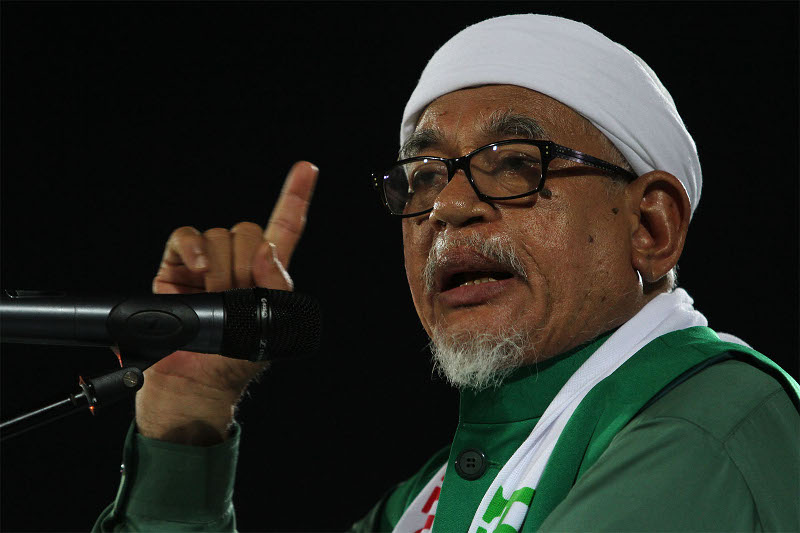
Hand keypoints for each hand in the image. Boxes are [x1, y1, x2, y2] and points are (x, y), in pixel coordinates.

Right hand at [135, 161, 317, 444]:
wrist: (194, 384)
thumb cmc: (236, 361)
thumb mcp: (271, 329)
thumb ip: (277, 289)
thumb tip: (267, 253)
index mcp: (265, 274)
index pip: (285, 228)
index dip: (295, 197)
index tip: (307, 168)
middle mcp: (236, 263)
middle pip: (249, 230)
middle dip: (246, 265)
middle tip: (238, 298)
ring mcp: (204, 263)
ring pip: (219, 236)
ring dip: (221, 270)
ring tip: (216, 300)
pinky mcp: (175, 267)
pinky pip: (186, 238)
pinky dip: (193, 249)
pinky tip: (200, 271)